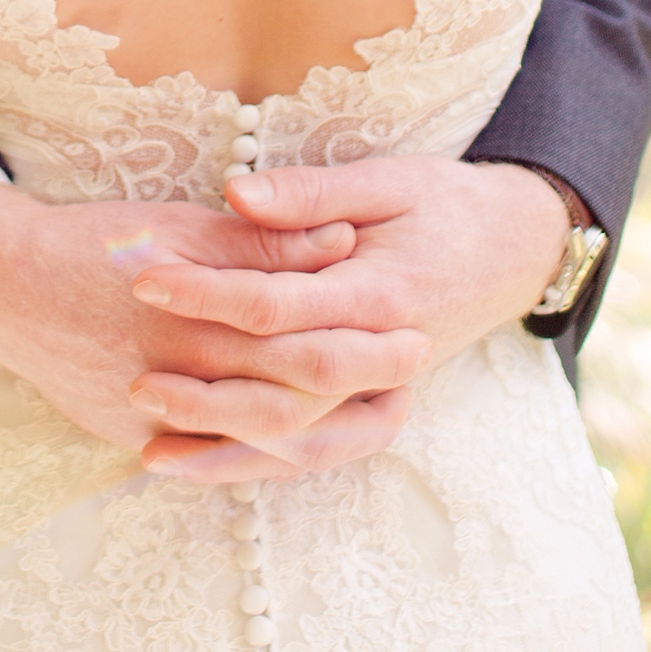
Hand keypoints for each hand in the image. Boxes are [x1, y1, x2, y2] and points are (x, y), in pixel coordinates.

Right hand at [0, 177, 374, 460]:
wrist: (2, 287)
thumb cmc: (94, 244)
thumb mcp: (180, 226)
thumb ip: (262, 244)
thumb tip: (341, 242)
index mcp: (200, 322)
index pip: (303, 347)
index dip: (364, 343)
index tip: (412, 332)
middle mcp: (184, 380)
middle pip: (295, 405)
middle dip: (360, 391)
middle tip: (411, 376)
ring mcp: (159, 421)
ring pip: (261, 444)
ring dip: (326, 430)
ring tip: (375, 409)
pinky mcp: (136, 437)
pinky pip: (215, 457)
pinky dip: (265, 452)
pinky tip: (302, 437)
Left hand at [122, 156, 573, 480]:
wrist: (514, 250)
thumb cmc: (444, 205)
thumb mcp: (387, 181)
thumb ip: (310, 194)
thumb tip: (237, 193)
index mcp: (382, 294)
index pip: (281, 305)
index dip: (209, 295)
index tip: (144, 282)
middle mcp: (386, 356)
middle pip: (290, 392)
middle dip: (210, 393)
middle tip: (136, 381)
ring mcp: (383, 392)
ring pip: (303, 441)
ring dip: (228, 450)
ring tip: (151, 451)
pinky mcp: (373, 408)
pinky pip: (315, 452)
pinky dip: (257, 465)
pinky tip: (200, 470)